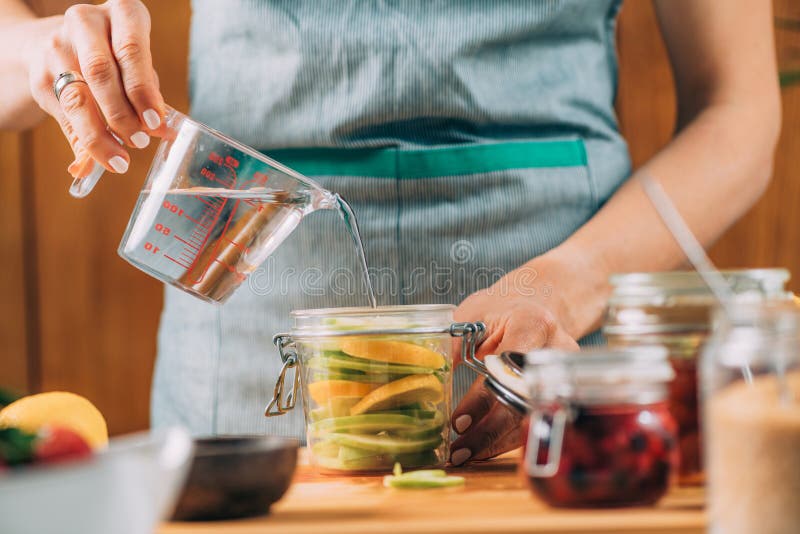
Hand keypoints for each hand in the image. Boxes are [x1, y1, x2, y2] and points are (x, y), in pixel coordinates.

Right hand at [27, 0, 163, 176]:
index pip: (131, 49)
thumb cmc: (115, 54)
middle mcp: (84, 23)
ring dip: (100, 134)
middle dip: (122, 114)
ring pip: (77, 97)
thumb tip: (167, 133)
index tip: (156, 121)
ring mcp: (57, 48)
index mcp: (120, 13)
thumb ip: (149, 93)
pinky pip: (64, 116)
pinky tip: (98, 158)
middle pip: (100, 72)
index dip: (142, 89)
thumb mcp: (137, 62)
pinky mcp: (41, 77)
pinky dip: (83, 141)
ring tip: (120, 159)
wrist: (59, 42)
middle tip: (141, 142)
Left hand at [449, 258, 580, 465]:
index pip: (507, 368)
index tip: (457, 422)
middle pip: (524, 399)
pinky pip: (535, 419)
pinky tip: (483, 448)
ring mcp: (566, 371)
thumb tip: (428, 382)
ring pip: (532, 416)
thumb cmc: (498, 309)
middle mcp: (556, 348)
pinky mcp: (565, 389)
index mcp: (532, 322)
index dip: (482, 399)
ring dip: (496, 441)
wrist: (536, 303)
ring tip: (464, 454)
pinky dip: (507, 438)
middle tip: (459, 450)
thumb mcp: (472, 316)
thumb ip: (454, 345)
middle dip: (489, 431)